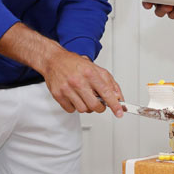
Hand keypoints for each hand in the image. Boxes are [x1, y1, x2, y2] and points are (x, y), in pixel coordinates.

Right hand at [0, 22, 124, 115]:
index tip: (119, 112)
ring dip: (87, 106)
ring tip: (84, 96)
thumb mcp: (96, 68)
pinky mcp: (58, 95)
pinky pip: (71, 110)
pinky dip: (75, 107)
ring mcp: (67, 89)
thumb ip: (109, 82)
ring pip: (83, 109)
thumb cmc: (75, 64)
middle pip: (95, 105)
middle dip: (100, 107)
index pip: (106, 92)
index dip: (114, 104)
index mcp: (90, 73)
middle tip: (99, 103)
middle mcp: (78, 81)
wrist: (54, 60)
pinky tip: (75, 97)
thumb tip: (118, 96)